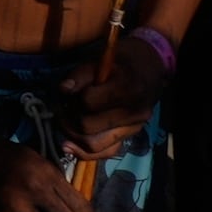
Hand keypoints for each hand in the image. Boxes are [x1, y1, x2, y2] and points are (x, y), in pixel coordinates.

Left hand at [62, 34, 169, 158]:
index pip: (88, 101)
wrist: (150, 67)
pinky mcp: (130, 137)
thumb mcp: (101, 58)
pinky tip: (69, 146)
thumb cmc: (122, 60)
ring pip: (94, 145)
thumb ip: (81, 74)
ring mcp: (133, 128)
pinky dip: (84, 153)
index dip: (72, 98)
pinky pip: (105, 153)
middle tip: (60, 108)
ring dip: (72, 136)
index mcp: (128, 88)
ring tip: (64, 122)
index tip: (65, 92)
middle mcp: (134, 112)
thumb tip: (63, 90)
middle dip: (68, 118)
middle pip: (88, 126)